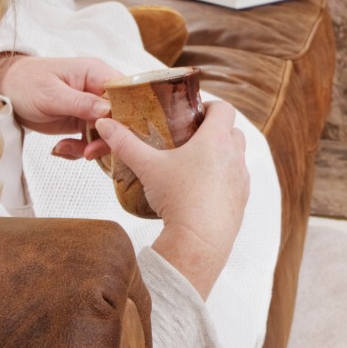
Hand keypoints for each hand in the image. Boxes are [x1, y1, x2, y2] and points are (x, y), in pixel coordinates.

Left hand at [0, 54, 116, 158]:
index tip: (113, 134)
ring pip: (107, 133)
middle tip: (87, 152)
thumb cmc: (25, 82)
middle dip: (107, 138)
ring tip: (68, 150)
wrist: (6, 90)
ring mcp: (92, 107)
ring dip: (91, 147)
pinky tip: (62, 148)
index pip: (126, 94)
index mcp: (96, 74)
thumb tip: (108, 110)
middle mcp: (98, 90)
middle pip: (121, 117)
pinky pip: (92, 140)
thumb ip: (80, 102)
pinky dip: (80, 149)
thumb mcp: (51, 94)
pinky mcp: (83, 122)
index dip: (127, 115)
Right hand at [95, 102, 249, 297]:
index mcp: (216, 139)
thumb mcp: (147, 166)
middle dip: (215, 129)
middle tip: (191, 136)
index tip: (192, 113)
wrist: (198, 241)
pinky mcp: (241, 201)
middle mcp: (235, 156)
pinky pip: (236, 181)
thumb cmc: (178, 198)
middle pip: (233, 130)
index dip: (210, 106)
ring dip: (222, 154)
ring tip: (196, 163)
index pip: (224, 108)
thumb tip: (104, 124)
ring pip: (236, 156)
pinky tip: (203, 188)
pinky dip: (224, 178)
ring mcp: (241, 180)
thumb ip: (125, 143)